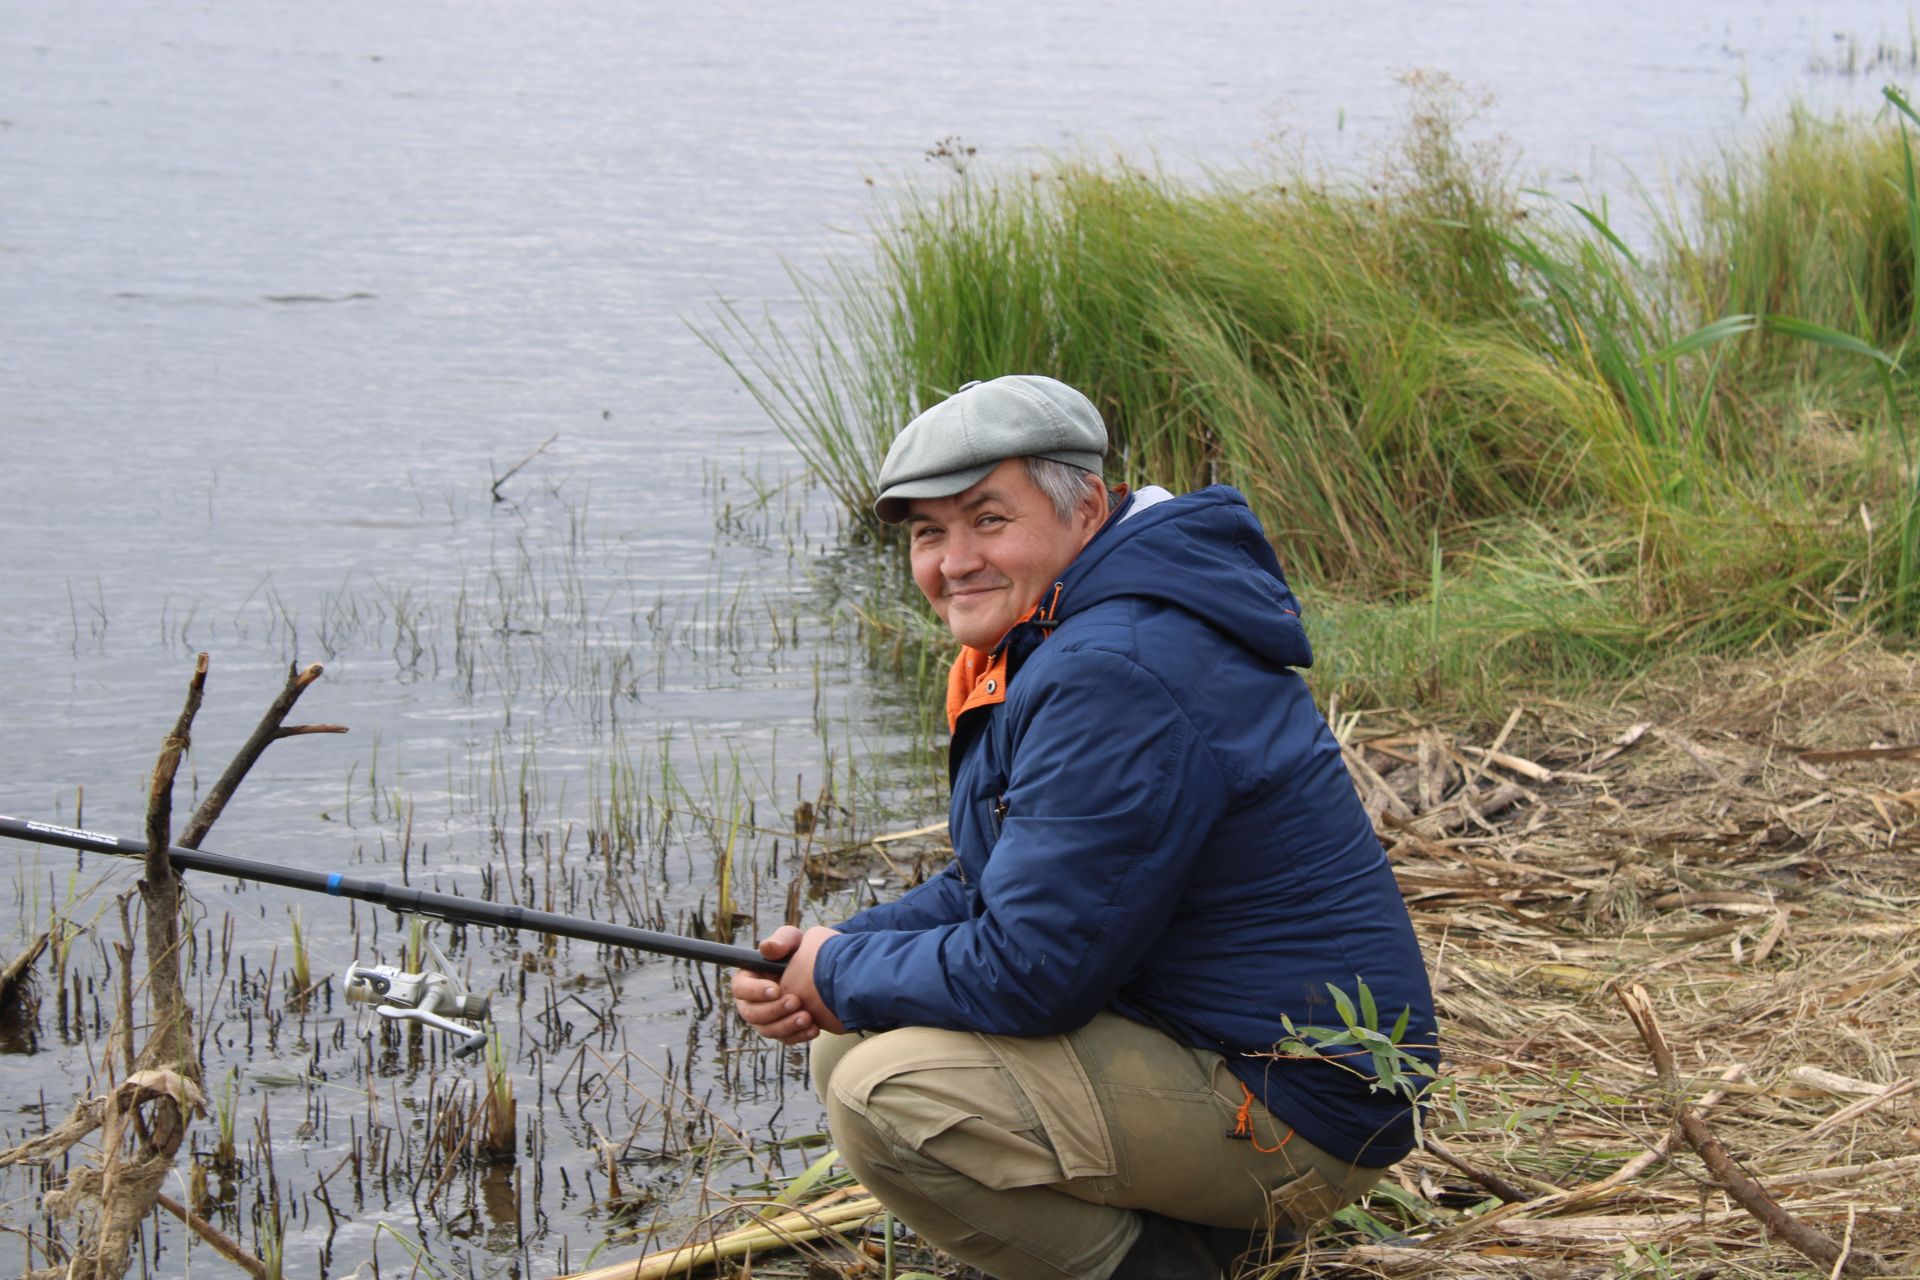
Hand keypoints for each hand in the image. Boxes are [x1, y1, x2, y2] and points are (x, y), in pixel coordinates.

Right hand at [731, 925, 843, 1044]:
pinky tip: (814, 1028)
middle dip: (773, 1010)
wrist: (822, 972)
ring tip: (807, 1017)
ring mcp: (766, 1019)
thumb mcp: (793, 940)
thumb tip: (768, 948)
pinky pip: (786, 1039)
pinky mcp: (782, 1030)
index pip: (740, 988)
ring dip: (787, 1026)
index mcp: (748, 979)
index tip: (777, 989)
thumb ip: (781, 940)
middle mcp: (752, 1002)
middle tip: (795, 1001)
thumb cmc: (799, 952)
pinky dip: (799, 1036)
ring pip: (768, 1030)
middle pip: (751, 1014)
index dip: (755, 991)